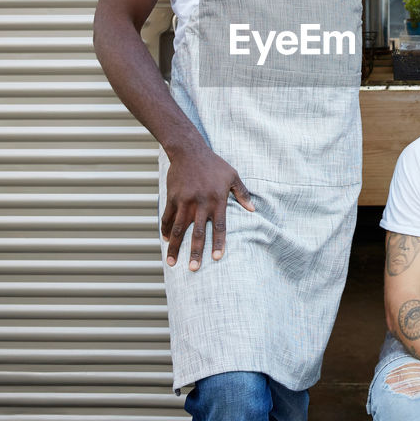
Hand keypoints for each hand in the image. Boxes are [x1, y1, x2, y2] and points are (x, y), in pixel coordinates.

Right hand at [160, 144, 253, 270]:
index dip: (218, 243)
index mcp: (217, 200)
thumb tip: (253, 210)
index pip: (219, 226)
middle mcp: (200, 203)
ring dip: (176, 247)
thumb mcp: (232, 175)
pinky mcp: (172, 198)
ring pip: (179, 229)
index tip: (217, 258)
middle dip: (195, 252)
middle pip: (198, 232)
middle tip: (194, 269)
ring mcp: (184, 201)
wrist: (189, 151)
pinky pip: (168, 218)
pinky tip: (167, 242)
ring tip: (173, 263)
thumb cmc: (214, 164)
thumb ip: (242, 193)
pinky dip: (166, 231)